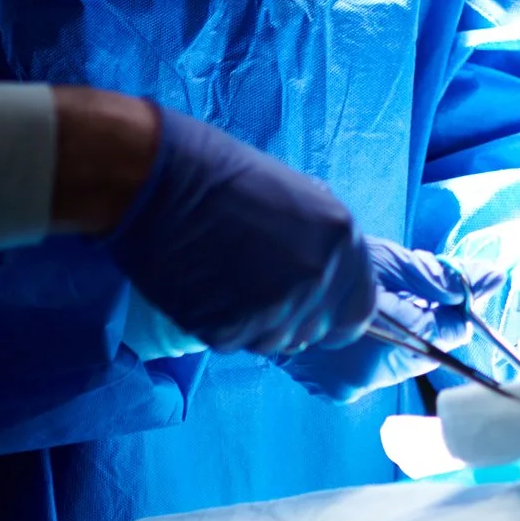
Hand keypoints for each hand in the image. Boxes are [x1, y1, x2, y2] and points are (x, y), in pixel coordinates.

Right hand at [101, 110, 375, 356]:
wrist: (159, 182)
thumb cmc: (222, 177)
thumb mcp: (297, 200)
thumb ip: (320, 245)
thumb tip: (326, 279)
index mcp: (341, 239)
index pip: (360, 310)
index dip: (334, 312)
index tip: (313, 307)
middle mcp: (317, 277)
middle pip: (317, 331)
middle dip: (292, 318)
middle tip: (255, 288)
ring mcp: (275, 308)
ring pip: (276, 342)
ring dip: (256, 323)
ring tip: (225, 280)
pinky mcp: (231, 330)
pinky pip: (236, 343)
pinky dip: (221, 324)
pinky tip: (204, 288)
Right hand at [281, 241, 496, 401]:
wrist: (258, 280)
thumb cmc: (327, 262)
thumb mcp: (387, 261)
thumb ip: (442, 276)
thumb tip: (494, 279)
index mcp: (379, 338)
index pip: (441, 338)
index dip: (452, 315)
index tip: (456, 298)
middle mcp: (362, 377)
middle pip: (418, 354)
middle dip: (420, 326)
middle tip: (402, 297)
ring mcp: (343, 389)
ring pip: (394, 364)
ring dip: (394, 339)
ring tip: (375, 310)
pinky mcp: (330, 391)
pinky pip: (368, 371)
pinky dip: (371, 351)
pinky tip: (357, 330)